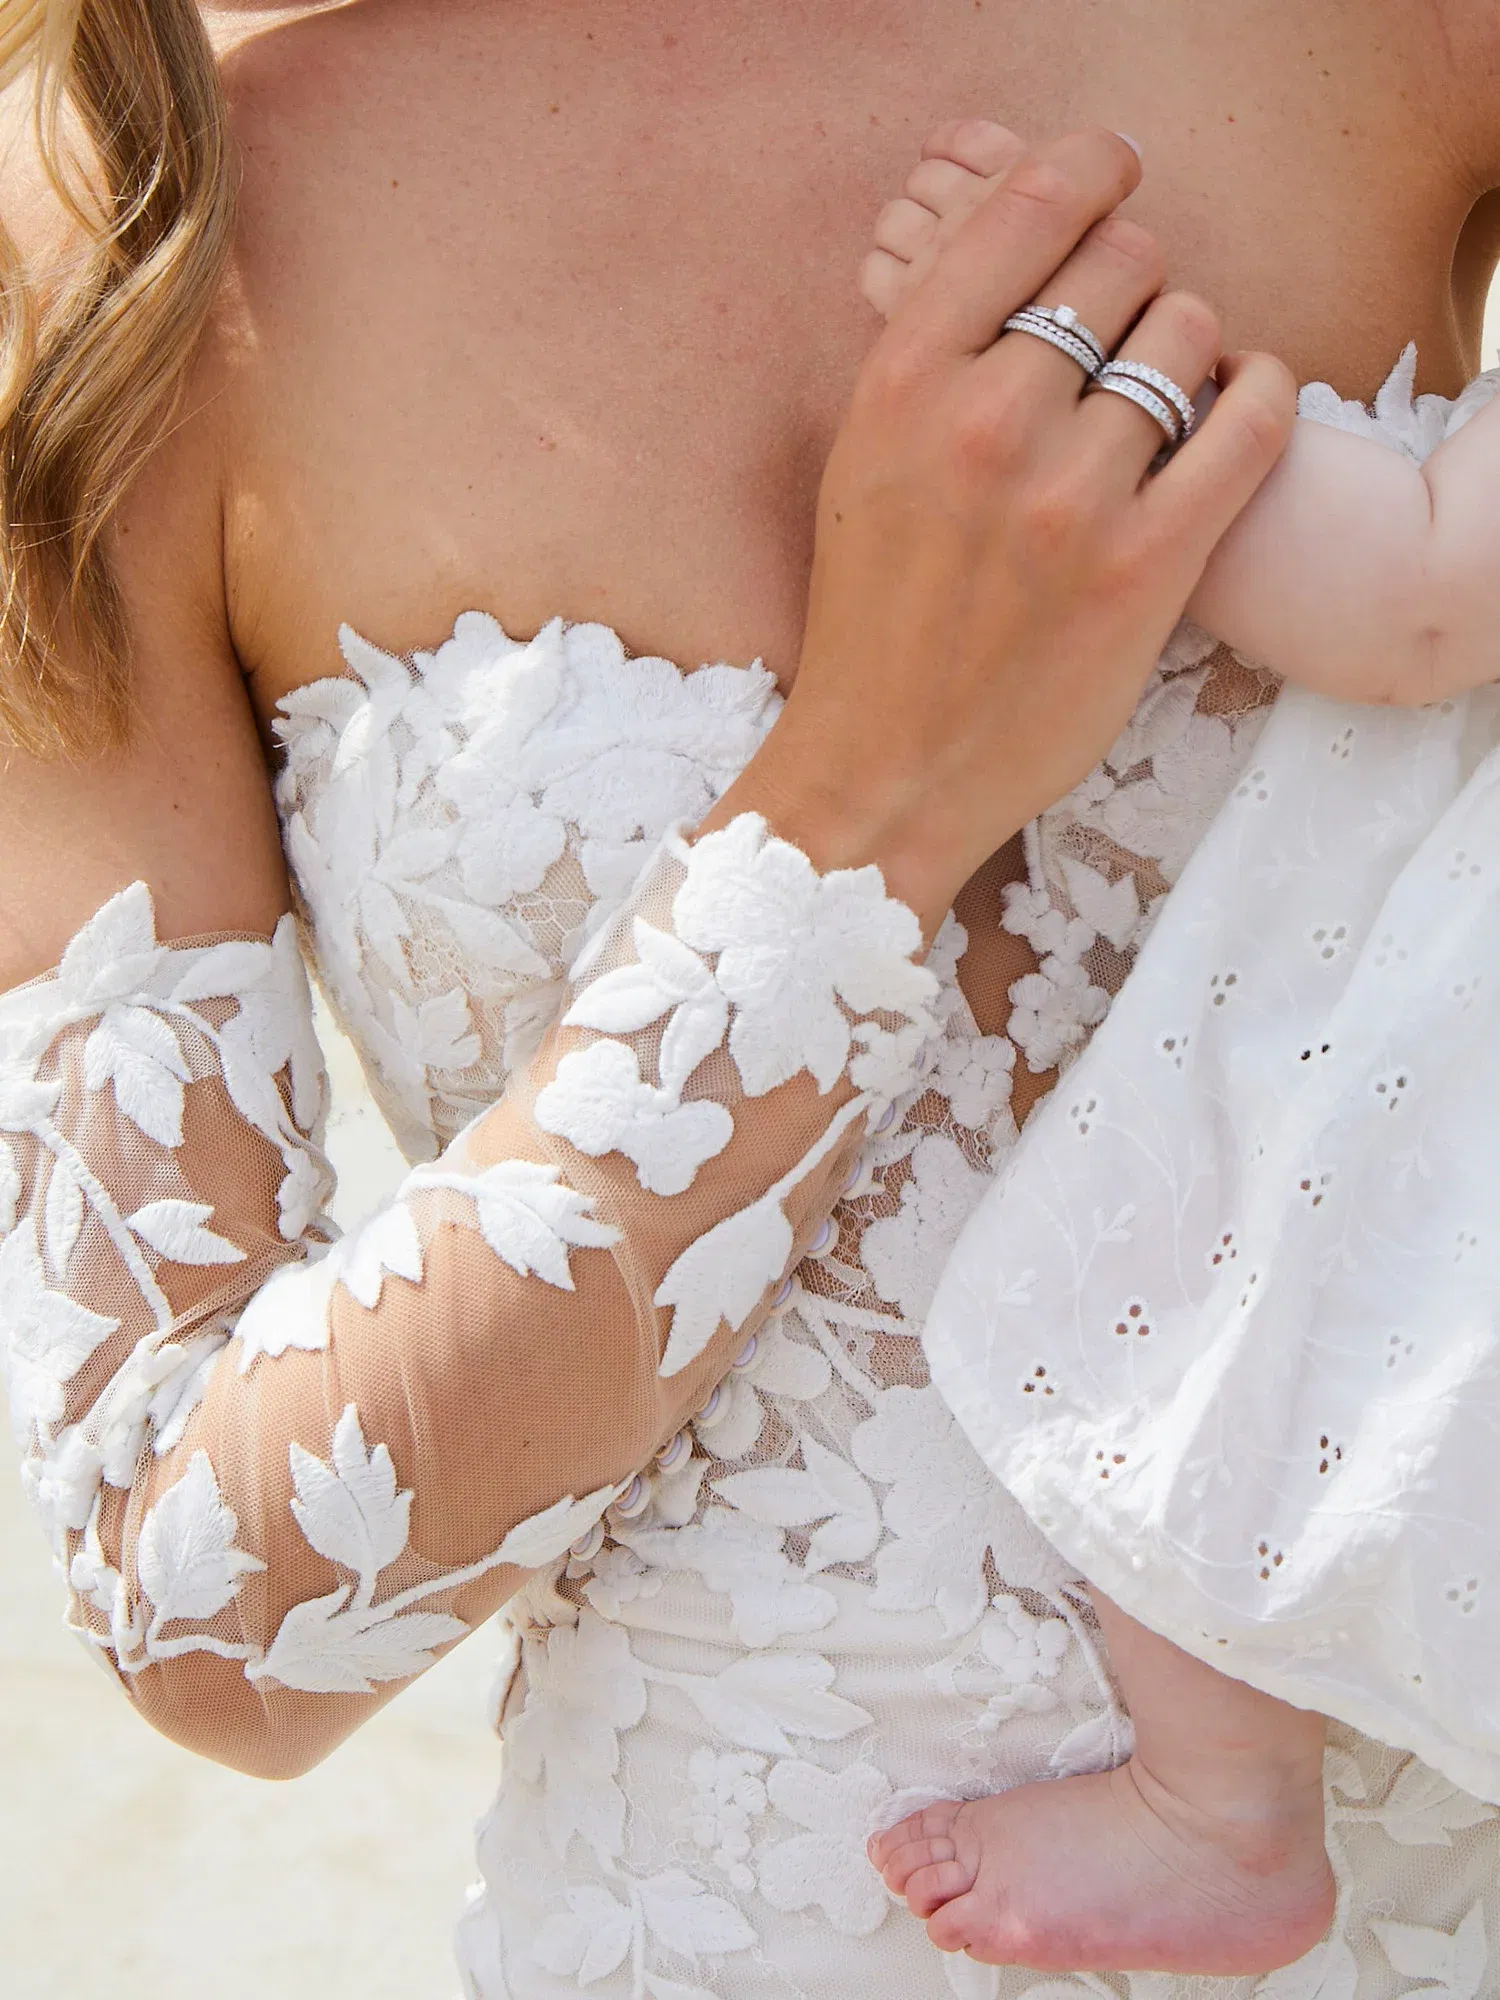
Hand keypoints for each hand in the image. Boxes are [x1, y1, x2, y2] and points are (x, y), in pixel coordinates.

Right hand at [710, 129, 1294, 931]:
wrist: (883, 771)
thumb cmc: (871, 622)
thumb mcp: (862, 463)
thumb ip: (932, 356)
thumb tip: (1023, 254)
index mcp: (901, 382)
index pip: (1030, 208)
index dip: (1091, 174)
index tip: (1111, 185)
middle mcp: (984, 423)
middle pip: (1122, 260)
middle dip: (1135, 281)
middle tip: (1125, 335)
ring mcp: (1069, 497)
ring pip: (1189, 333)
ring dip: (1191, 349)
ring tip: (1167, 400)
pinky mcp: (1146, 567)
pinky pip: (1251, 422)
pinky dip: (1262, 394)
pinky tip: (1240, 406)